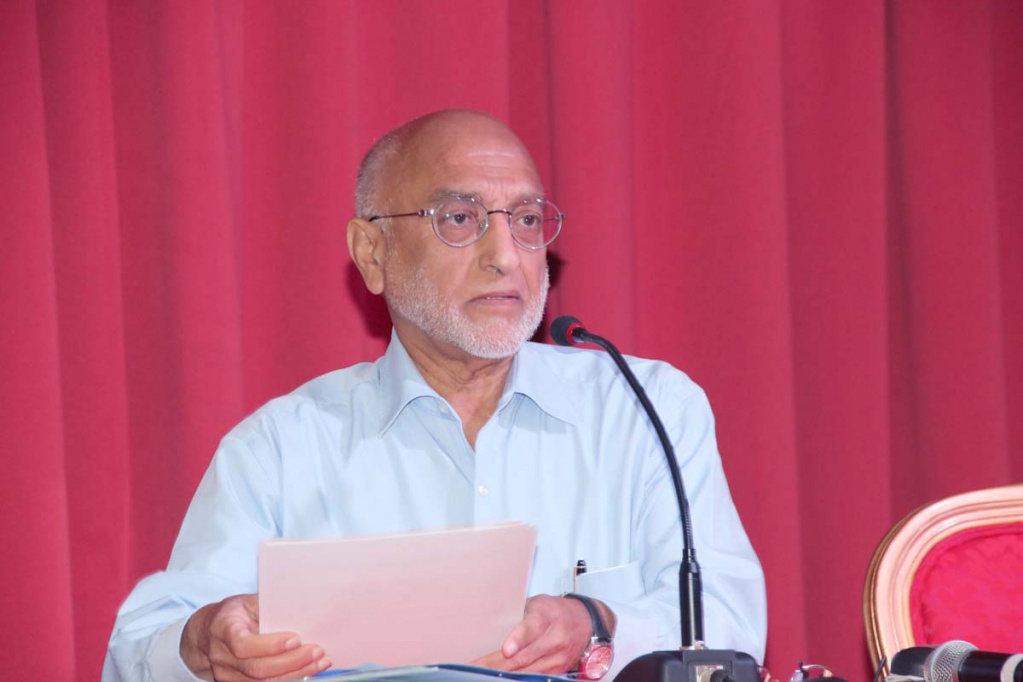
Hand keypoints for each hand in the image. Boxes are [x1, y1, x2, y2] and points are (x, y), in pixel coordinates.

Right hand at [180, 593, 330, 680]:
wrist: (207, 636)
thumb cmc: (231, 615)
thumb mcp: (245, 602)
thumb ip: (267, 606)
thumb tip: (298, 607)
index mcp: (223, 630)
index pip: (243, 644)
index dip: (270, 645)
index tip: (295, 639)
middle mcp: (222, 657)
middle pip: (257, 668)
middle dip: (291, 662)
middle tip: (317, 651)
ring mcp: (227, 675)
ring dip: (295, 673)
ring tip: (319, 662)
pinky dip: (289, 679)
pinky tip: (307, 671)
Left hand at [471, 594, 602, 674]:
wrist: (585, 621)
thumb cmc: (554, 610)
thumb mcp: (536, 603)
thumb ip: (517, 613)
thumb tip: (488, 623)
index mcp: (547, 616)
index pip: (532, 628)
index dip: (518, 639)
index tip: (506, 650)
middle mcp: (556, 638)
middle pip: (524, 656)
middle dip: (496, 663)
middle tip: (475, 665)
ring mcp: (558, 658)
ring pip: (527, 671)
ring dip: (502, 674)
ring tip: (481, 672)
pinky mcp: (558, 671)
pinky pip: (534, 677)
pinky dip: (515, 678)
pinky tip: (500, 677)